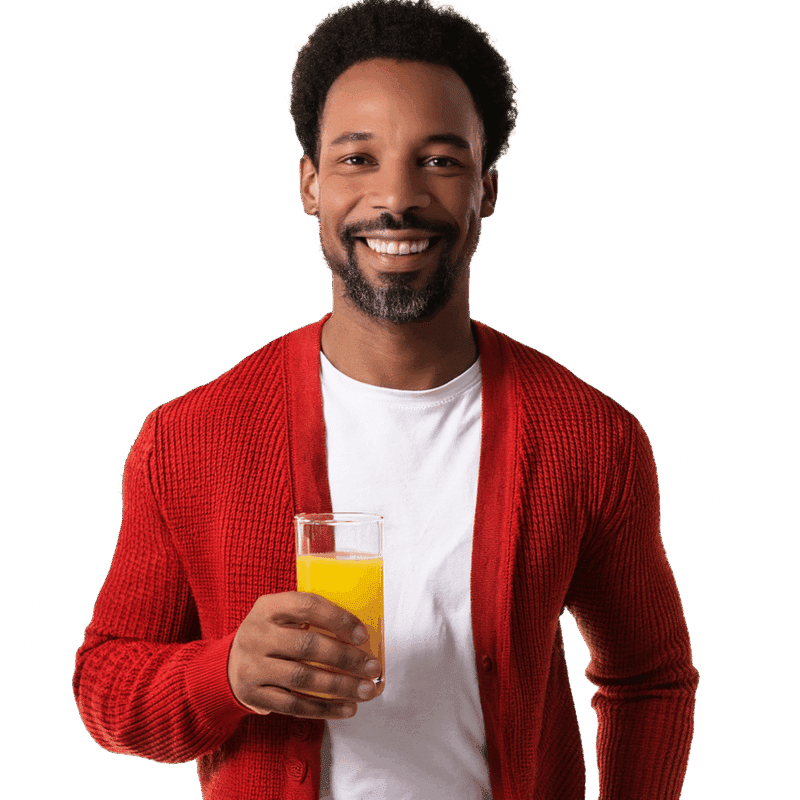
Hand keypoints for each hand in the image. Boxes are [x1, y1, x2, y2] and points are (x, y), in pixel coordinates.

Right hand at [227, 591, 381, 718]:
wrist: (229, 664)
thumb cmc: (271, 635)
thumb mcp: (281, 615)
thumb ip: (312, 618)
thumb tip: (360, 635)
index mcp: (268, 607)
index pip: (307, 606)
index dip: (337, 619)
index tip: (362, 635)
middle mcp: (257, 635)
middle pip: (307, 646)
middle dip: (346, 658)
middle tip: (372, 667)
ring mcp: (253, 667)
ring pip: (303, 679)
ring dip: (340, 686)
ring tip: (366, 690)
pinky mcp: (254, 695)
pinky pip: (294, 705)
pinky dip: (324, 708)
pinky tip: (347, 708)